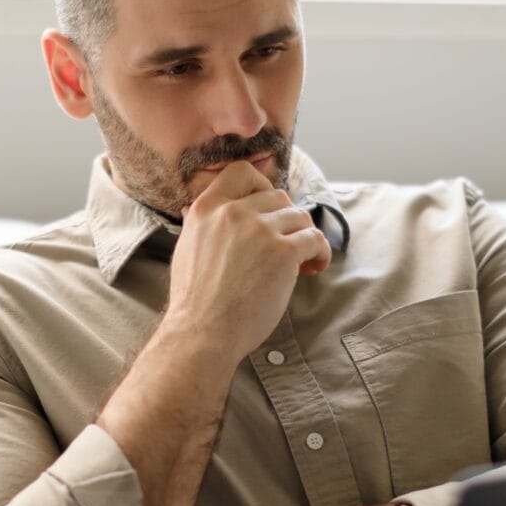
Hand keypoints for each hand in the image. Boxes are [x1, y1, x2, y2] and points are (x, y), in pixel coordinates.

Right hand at [167, 161, 331, 364]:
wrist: (203, 332)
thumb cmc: (194, 301)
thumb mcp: (185, 250)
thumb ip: (198, 225)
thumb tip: (192, 207)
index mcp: (206, 209)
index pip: (242, 173)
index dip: (261, 185)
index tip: (267, 208)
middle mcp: (233, 213)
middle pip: (278, 197)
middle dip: (286, 218)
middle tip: (286, 243)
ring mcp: (260, 231)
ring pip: (299, 216)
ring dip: (303, 237)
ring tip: (302, 261)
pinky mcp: (283, 253)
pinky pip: (315, 238)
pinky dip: (320, 252)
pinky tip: (313, 267)